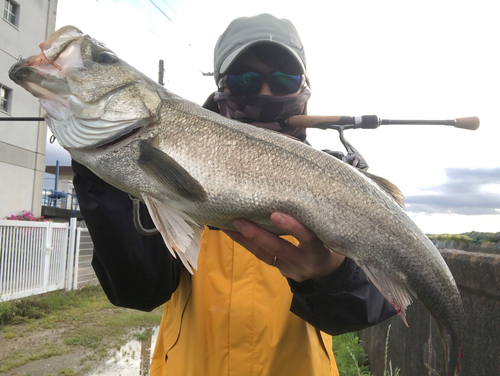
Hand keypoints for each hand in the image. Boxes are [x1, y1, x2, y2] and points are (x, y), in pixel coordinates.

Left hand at [222, 212, 345, 282]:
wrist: (329, 269)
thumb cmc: (327, 240)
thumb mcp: (327, 231)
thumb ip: (312, 219)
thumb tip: (289, 190)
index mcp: (320, 251)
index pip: (308, 239)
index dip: (292, 228)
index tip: (275, 214)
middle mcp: (306, 263)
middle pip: (280, 249)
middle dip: (258, 234)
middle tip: (240, 219)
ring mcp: (292, 270)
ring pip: (266, 255)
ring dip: (246, 239)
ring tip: (229, 224)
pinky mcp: (282, 271)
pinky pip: (262, 257)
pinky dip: (247, 244)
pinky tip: (233, 232)